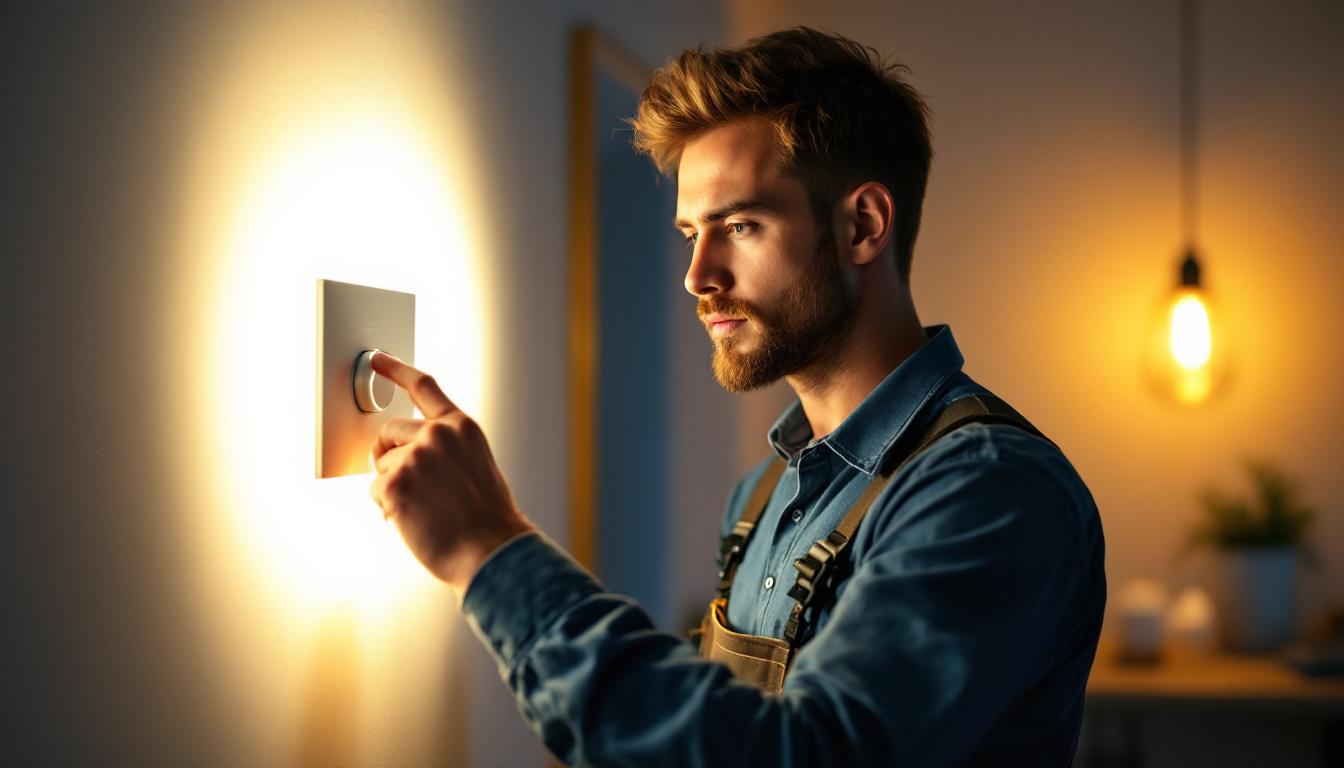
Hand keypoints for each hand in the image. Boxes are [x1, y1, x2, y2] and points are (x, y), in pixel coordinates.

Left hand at [368, 352, 536, 597]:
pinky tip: (414, 520)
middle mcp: (436, 435)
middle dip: (387, 455)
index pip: (423, 386)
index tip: (377, 359)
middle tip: (405, 483)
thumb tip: (410, 453)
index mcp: (460, 427)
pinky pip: (375, 491)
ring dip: (393, 488)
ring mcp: (415, 458)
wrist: (491, 550)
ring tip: (424, 509)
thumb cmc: (486, 519)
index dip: (396, 369)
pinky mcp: (395, 484)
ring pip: (381, 467)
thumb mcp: (476, 465)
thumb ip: (446, 449)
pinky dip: (388, 509)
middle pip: (388, 432)